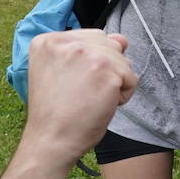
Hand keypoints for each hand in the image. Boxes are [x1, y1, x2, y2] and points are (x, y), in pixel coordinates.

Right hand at [22, 30, 137, 166]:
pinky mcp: (106, 70)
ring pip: (123, 61)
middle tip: (82, 93)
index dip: (92, 63)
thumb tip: (121, 40)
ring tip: (90, 99)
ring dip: (115, 82)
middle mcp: (66, 42)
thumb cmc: (56, 112)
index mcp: (48, 41)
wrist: (50, 141)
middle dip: (106, 70)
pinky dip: (123, 95)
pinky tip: (101, 105)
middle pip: (110, 46)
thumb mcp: (60, 71)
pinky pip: (131, 78)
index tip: (75, 83)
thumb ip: (86, 50)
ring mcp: (87, 54)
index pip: (92, 38)